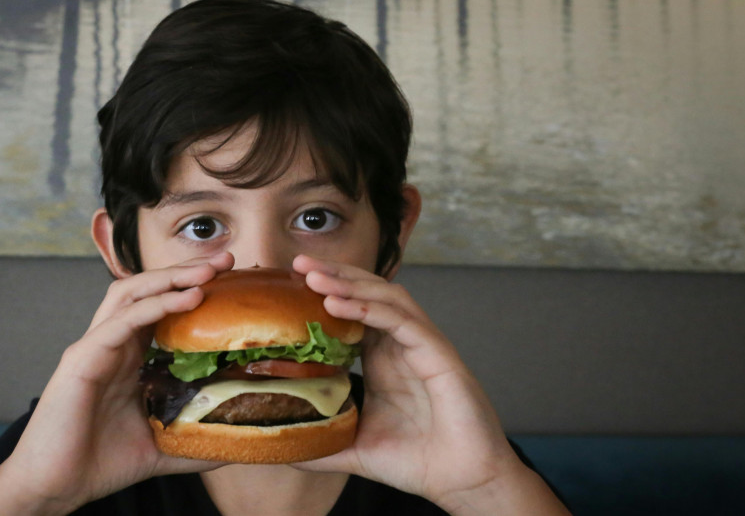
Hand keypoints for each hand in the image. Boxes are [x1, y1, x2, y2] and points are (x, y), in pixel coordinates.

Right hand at [0, 252, 234, 514]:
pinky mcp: (81, 359)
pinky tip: (186, 298)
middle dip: (186, 271)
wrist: (56, 487)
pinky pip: (121, 321)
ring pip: (131, 293)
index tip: (232, 282)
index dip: (193, 290)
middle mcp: (110, 344)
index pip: (162, 309)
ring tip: (208, 271)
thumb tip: (236, 444)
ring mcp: (93, 348)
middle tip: (227, 261)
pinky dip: (155, 305)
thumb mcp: (163, 448)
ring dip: (171, 277)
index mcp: (128, 358)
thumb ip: (195, 441)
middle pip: (148, 290)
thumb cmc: (101, 464)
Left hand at [289, 255, 565, 513]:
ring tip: (314, 276)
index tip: (290, 282)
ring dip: (350, 284)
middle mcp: (401, 346)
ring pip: (387, 298)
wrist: (464, 481)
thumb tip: (280, 451)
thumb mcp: (355, 450)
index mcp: (383, 358)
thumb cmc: (418, 462)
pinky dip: (371, 310)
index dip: (325, 292)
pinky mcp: (440, 356)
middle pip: (368, 293)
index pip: (352, 310)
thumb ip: (321, 445)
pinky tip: (339, 304)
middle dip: (334, 275)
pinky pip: (404, 322)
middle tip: (298, 263)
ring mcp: (422, 346)